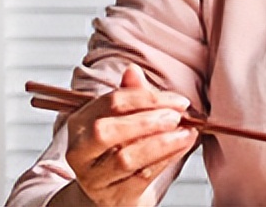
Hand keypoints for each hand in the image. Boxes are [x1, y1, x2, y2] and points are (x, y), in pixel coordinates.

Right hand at [59, 64, 197, 206]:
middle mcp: (80, 151)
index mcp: (80, 123)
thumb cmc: (120, 147)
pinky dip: (165, 161)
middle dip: (147, 121)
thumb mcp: (123, 119)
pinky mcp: (113, 196)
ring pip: (125, 158)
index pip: (111, 103)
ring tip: (186, 134)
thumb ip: (129, 95)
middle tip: (176, 117)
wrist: (115, 190)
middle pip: (107, 131)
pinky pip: (140, 178)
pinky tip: (181, 148)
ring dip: (161, 143)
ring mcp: (94, 177)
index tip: (177, 100)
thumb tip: (133, 70)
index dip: (147, 98)